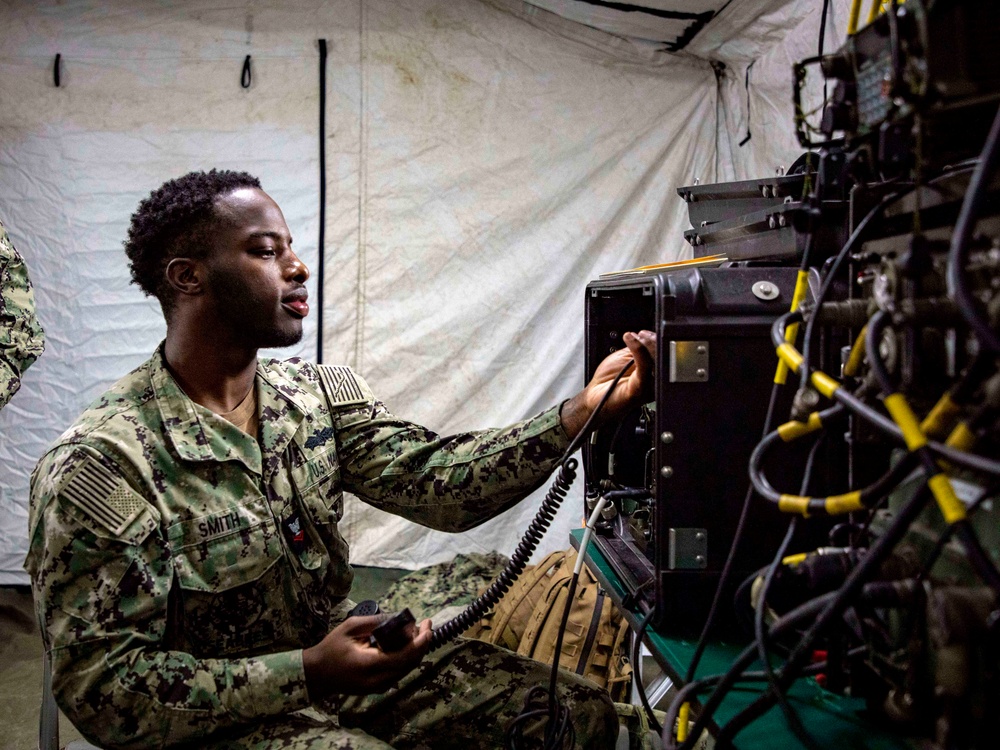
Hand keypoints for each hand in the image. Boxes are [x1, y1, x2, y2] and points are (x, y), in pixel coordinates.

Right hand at [302, 614, 431, 698]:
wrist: (317, 675)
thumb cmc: (331, 648)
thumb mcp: (350, 627)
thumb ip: (375, 621)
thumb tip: (397, 617)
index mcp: (370, 664)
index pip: (405, 656)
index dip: (421, 641)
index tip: (428, 625)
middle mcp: (378, 680)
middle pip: (411, 663)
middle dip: (422, 644)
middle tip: (425, 625)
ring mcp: (378, 687)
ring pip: (407, 669)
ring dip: (416, 651)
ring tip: (416, 632)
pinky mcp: (377, 689)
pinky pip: (399, 673)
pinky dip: (407, 658)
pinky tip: (406, 644)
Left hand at [560, 330, 655, 437]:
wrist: (596, 398)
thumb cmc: (610, 381)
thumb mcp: (625, 358)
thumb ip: (639, 349)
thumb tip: (644, 336)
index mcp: (652, 373)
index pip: (662, 355)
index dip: (656, 341)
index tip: (645, 333)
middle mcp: (654, 381)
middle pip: (662, 357)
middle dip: (652, 341)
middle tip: (641, 335)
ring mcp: (649, 386)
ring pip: (655, 361)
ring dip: (645, 344)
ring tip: (633, 337)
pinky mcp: (640, 389)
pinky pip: (644, 367)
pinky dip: (638, 350)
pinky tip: (631, 340)